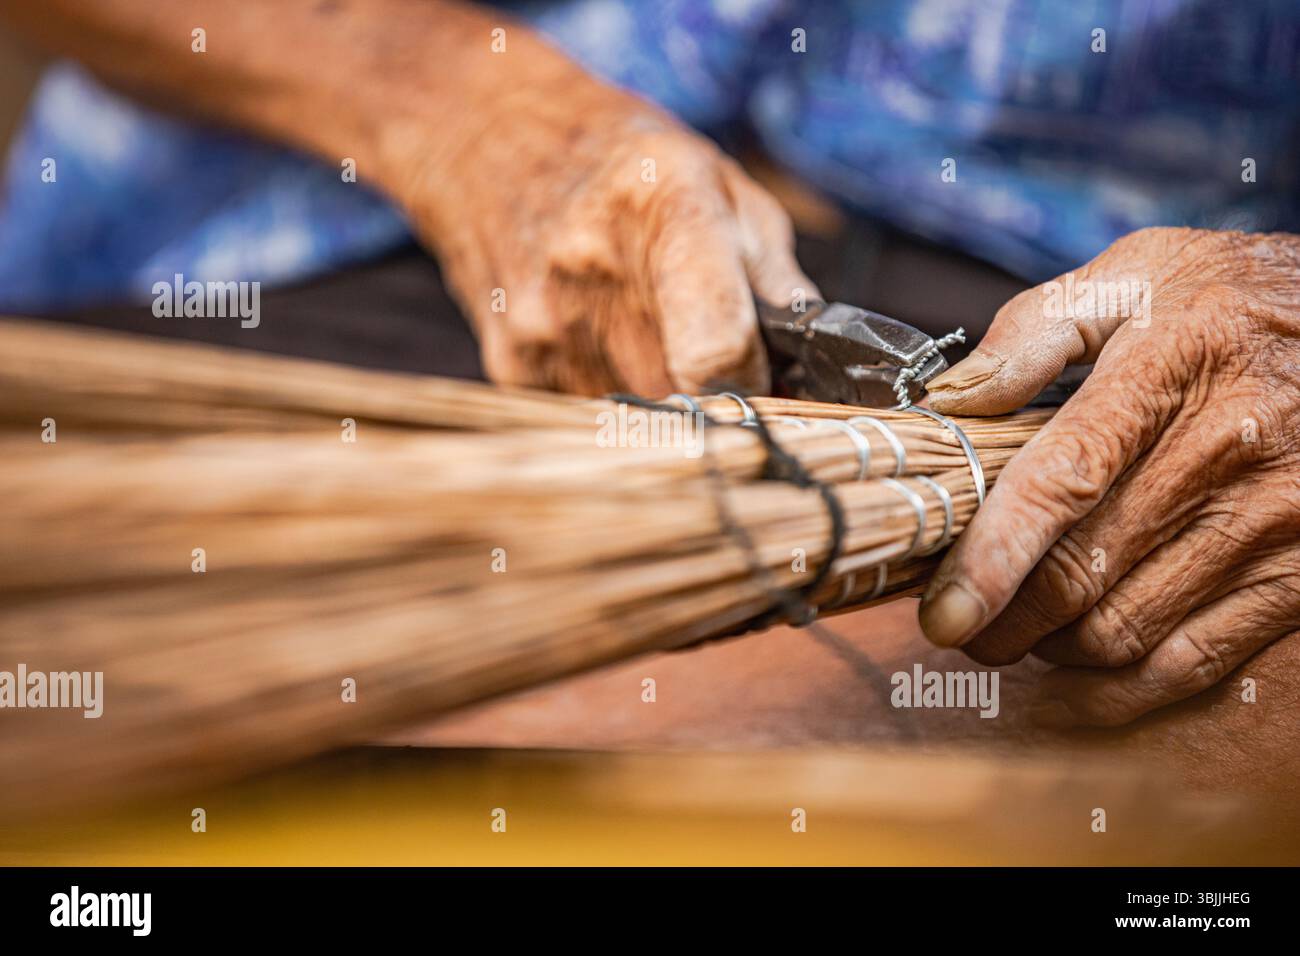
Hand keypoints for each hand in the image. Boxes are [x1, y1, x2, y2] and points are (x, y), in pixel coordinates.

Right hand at [404, 59, 816, 396]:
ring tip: (651, 337)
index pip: (716, 353)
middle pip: (682, 401)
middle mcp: (591, 275)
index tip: (765, 378)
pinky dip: (612, 397)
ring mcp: (542, 328)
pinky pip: (589, 417)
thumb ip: (776, 281)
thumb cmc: (627, 167)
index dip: (756, 382)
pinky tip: (602, 342)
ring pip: (637, 420)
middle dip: (717, 402)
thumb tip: (815, 371)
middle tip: (718, 364)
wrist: (492, 144)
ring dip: (663, 403)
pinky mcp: (511, 366)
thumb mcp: (723, 187)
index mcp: (664, 213)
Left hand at [917, 227, 1299, 726]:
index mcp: (1166, 372)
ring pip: (1126, 629)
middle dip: (1002, 619)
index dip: (992, 557)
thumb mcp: (1138, 276)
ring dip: (1050, 650)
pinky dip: (1120, 690)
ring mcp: (1269, 523)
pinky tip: (1074, 678)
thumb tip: (949, 399)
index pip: (1062, 483)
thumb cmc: (1235, 299)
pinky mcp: (1298, 574)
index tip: (942, 610)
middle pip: (1083, 573)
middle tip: (956, 626)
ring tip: (1014, 633)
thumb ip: (1034, 332)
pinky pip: (1193, 663)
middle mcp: (1222, 454)